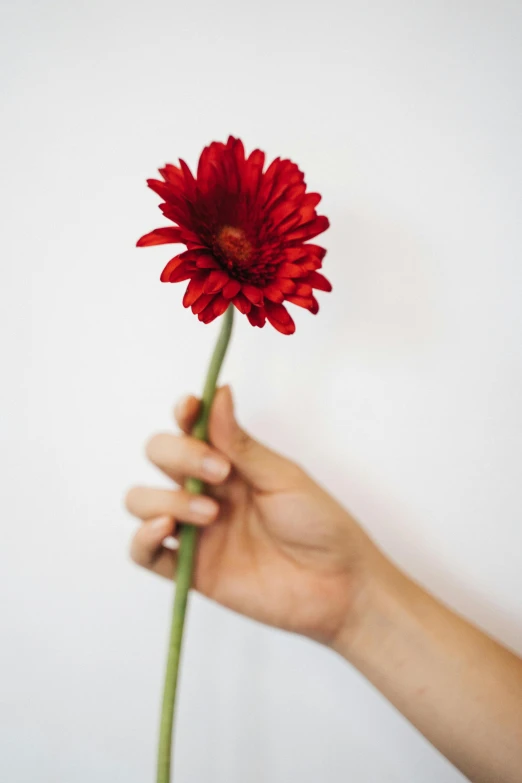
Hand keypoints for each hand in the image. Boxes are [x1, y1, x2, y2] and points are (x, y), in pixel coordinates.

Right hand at [125, 386, 384, 644]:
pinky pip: (144, 553)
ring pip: (142, 501)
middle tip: (220, 472)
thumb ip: (241, 443)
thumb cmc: (321, 526)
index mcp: (231, 463)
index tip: (189, 407)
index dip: (183, 414)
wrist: (339, 585)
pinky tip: (165, 529)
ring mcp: (196, 530)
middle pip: (159, 456)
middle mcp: (207, 491)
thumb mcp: (283, 477)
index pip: (189, 429)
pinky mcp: (191, 570)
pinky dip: (142, 538)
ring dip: (165, 498)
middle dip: (178, 455)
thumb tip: (219, 392)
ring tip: (210, 513)